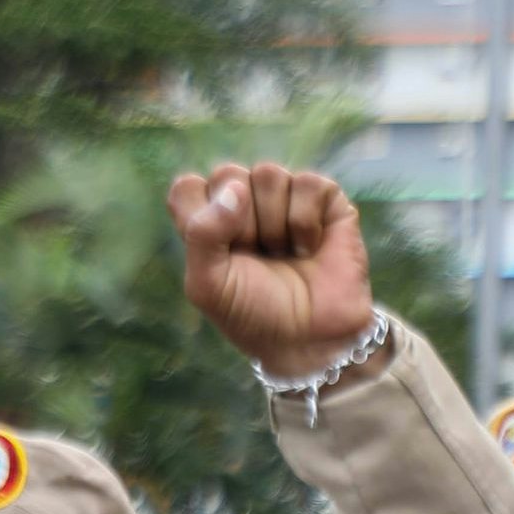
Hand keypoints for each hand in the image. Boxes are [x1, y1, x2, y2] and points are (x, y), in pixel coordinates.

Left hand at [169, 162, 379, 380]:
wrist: (310, 340)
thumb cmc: (254, 314)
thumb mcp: (208, 285)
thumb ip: (202, 234)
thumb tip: (235, 189)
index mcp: (209, 218)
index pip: (188, 186)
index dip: (202, 218)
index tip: (220, 256)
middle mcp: (244, 200)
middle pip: (228, 175)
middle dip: (241, 225)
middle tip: (256, 258)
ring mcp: (285, 195)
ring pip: (269, 174)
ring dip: (275, 226)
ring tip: (284, 255)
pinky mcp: (325, 198)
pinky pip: (308, 183)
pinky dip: (305, 223)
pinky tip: (310, 248)